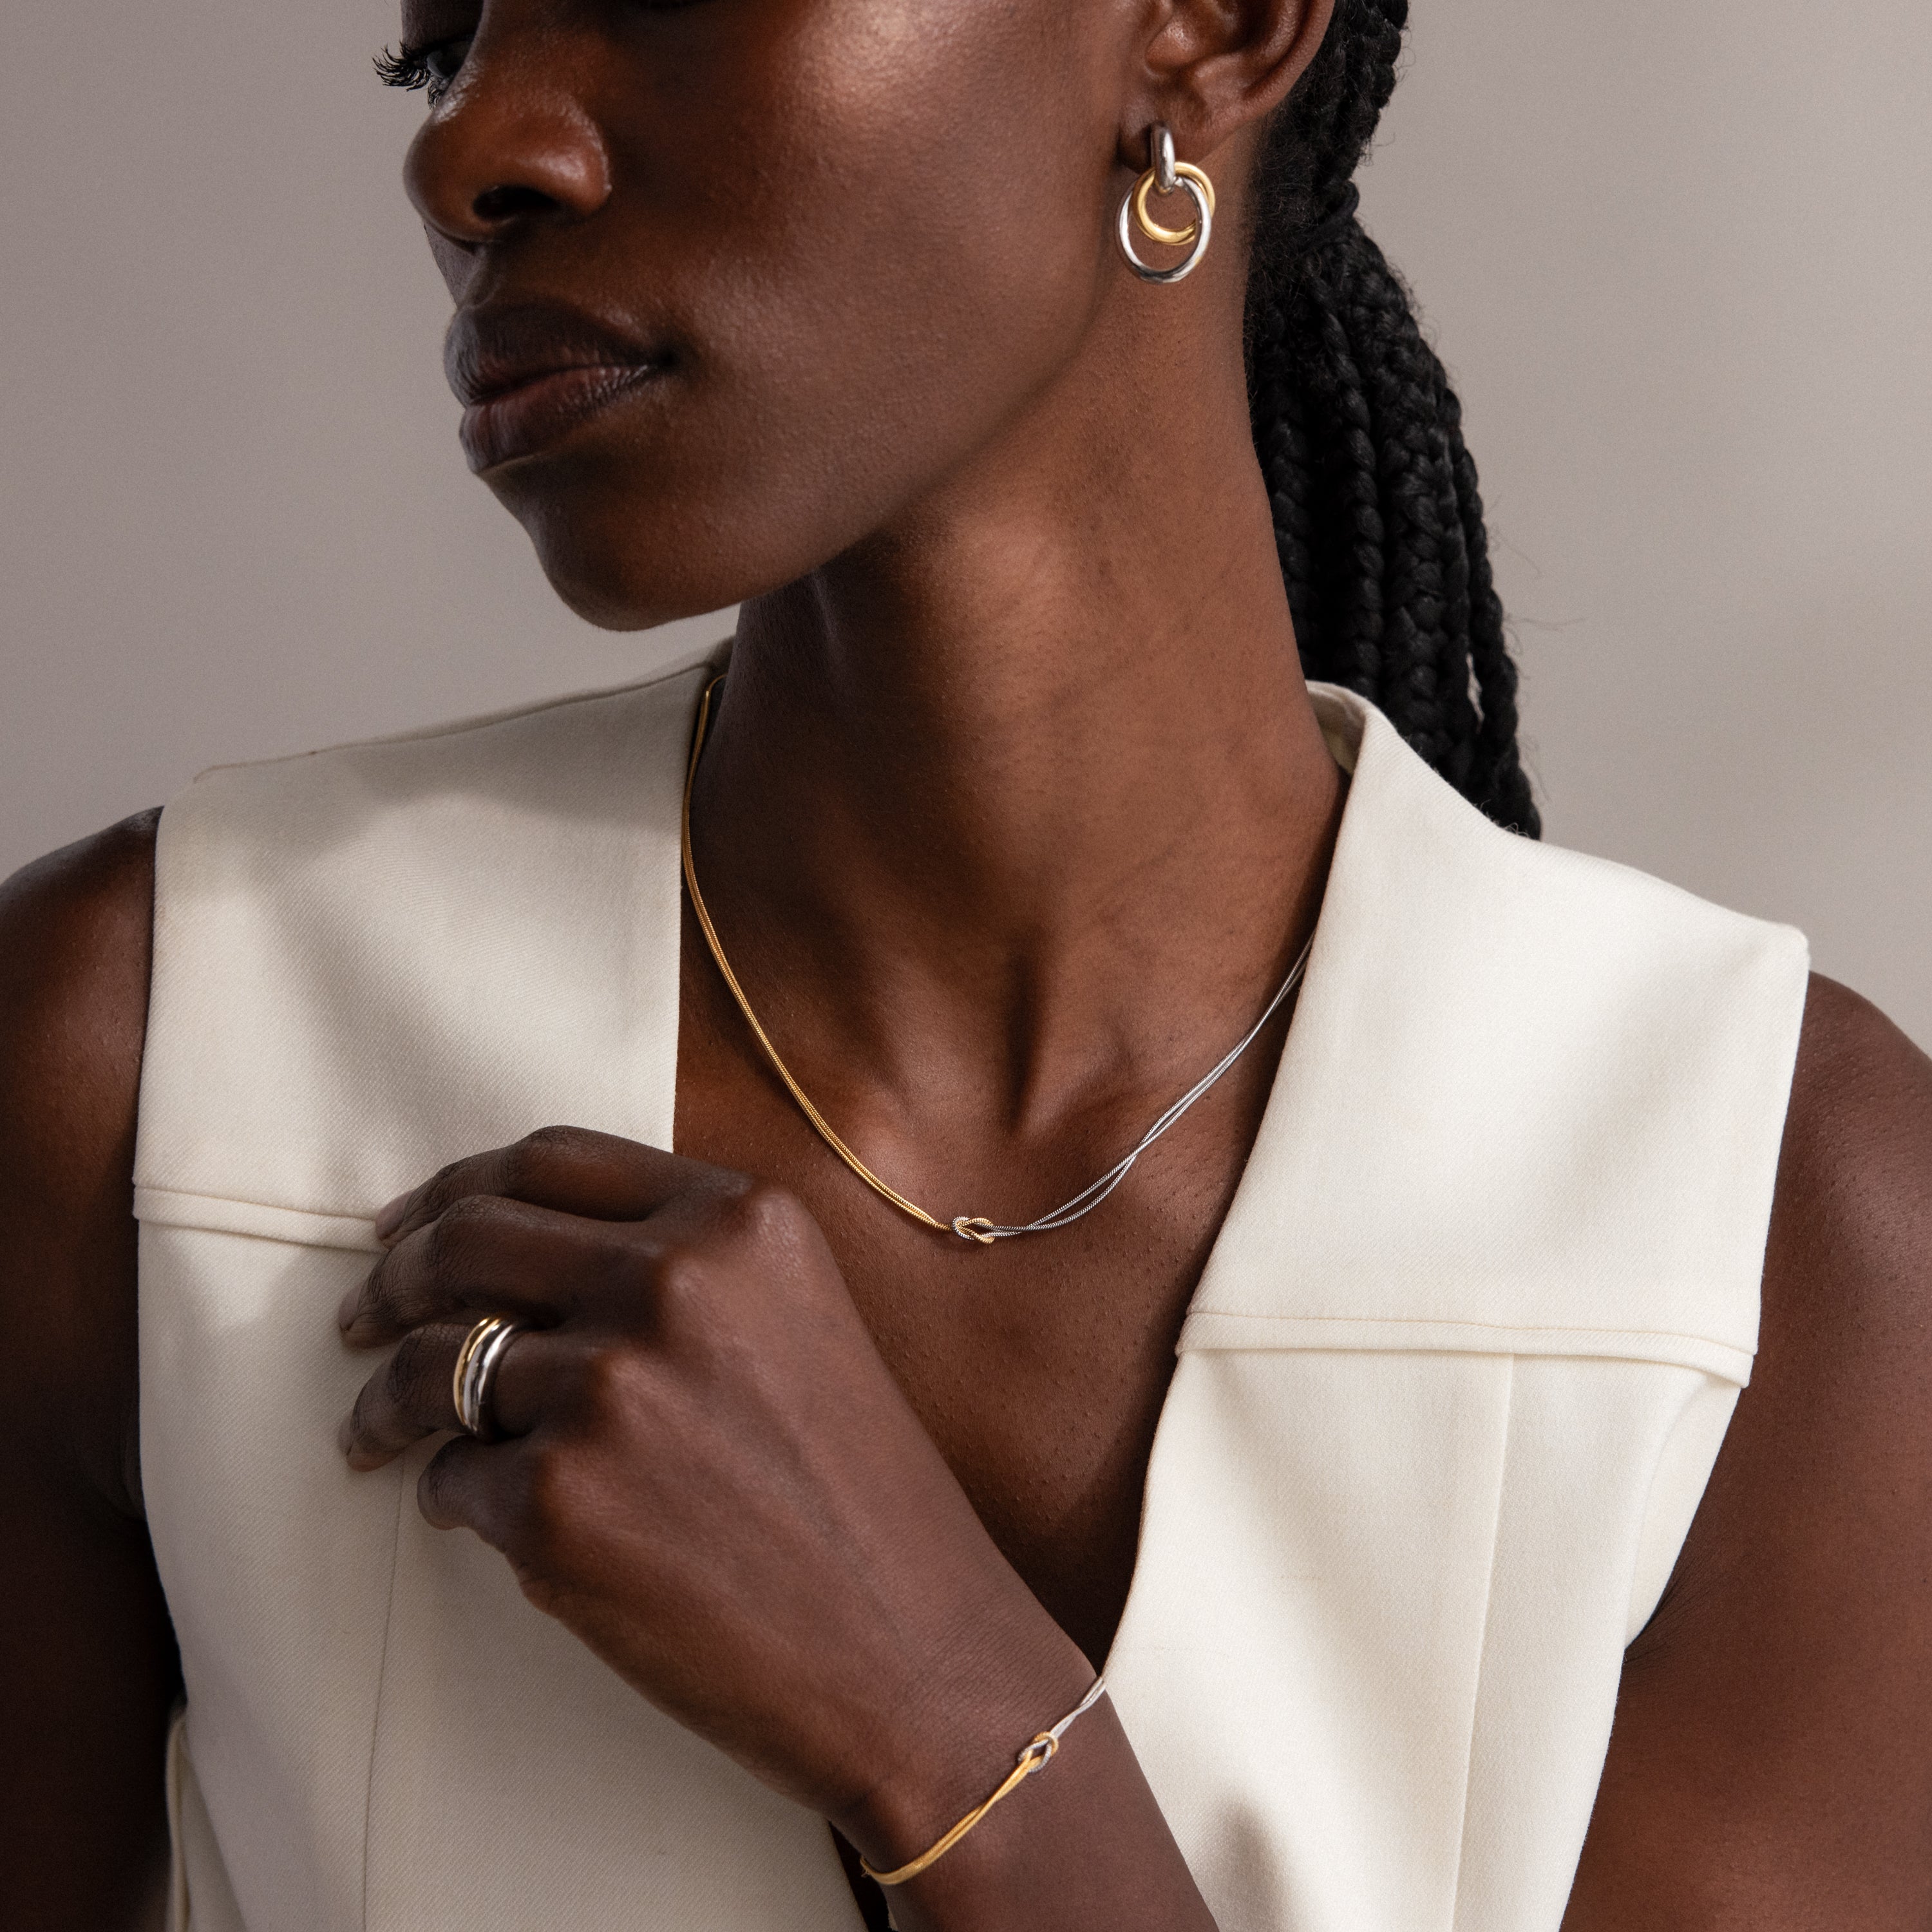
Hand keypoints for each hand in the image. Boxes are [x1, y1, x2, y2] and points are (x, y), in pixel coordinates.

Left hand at [336, 1126, 1090, 1845]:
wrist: (913, 1652)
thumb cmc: (857, 1494)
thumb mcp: (798, 1318)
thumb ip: (683, 1260)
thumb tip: (512, 1251)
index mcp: (739, 1219)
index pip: (549, 1159)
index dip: (455, 1186)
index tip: (404, 1225)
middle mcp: (672, 1281)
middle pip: (469, 1237)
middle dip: (392, 1278)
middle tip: (362, 1318)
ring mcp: (611, 1390)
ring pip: (434, 1364)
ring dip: (387, 1401)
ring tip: (374, 1432)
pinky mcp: (560, 1506)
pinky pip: (451, 1481)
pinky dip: (449, 1496)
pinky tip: (480, 1516)